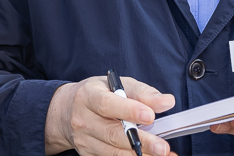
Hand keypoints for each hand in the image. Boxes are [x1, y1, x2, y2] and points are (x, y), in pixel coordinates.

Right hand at [44, 76, 175, 155]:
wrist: (65, 112)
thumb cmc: (96, 94)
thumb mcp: (116, 84)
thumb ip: (142, 92)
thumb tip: (167, 101)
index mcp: (88, 96)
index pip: (107, 104)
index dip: (129, 110)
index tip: (150, 115)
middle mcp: (83, 120)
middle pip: (113, 134)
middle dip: (141, 142)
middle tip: (162, 147)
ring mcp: (84, 141)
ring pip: (113, 152)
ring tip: (163, 155)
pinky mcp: (88, 155)